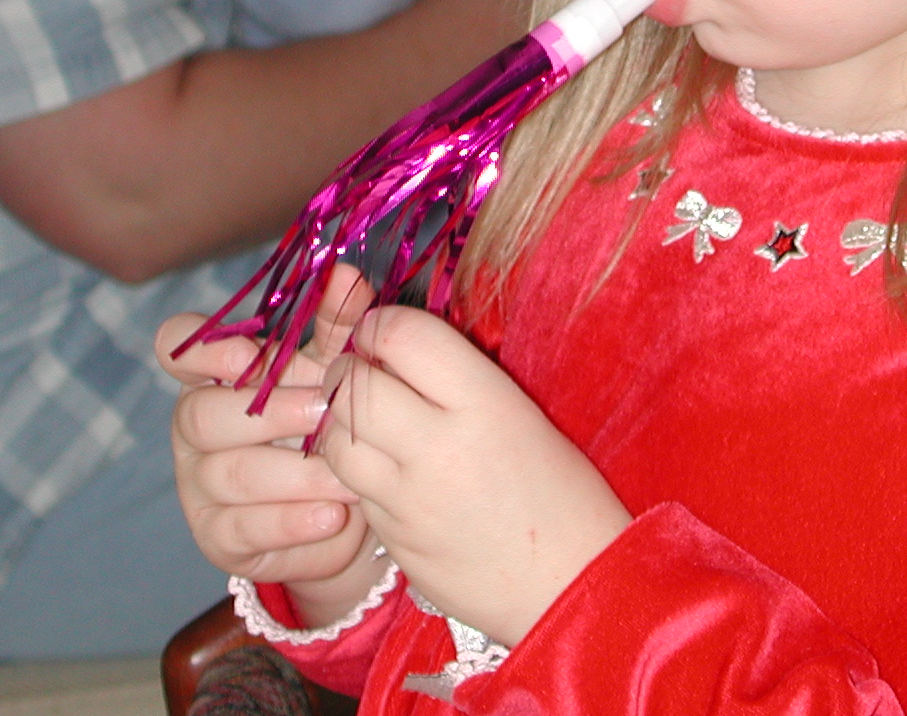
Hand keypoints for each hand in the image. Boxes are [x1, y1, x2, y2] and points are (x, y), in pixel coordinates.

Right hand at [159, 265, 386, 624]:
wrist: (343, 510)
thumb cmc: (327, 422)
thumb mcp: (334, 370)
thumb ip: (338, 325)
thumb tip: (348, 273)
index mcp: (214, 376)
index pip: (175, 348)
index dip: (198, 348)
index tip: (240, 351)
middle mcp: (195, 429)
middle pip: (202, 417)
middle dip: (269, 414)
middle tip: (326, 413)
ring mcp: (200, 487)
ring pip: (230, 475)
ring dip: (294, 475)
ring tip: (348, 475)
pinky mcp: (218, 538)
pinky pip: (245, 530)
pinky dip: (293, 522)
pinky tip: (334, 516)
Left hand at [318, 306, 631, 646]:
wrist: (572, 584)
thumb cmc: (564, 491)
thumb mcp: (523, 413)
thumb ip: (461, 376)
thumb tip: (401, 342)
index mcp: (485, 403)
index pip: (403, 336)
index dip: (381, 323)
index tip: (382, 329)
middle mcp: (439, 447)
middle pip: (354, 385)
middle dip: (348, 368)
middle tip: (362, 369)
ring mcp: (409, 500)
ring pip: (334, 440)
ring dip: (337, 421)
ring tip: (361, 418)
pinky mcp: (393, 540)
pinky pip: (353, 488)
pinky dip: (353, 468)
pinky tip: (379, 466)